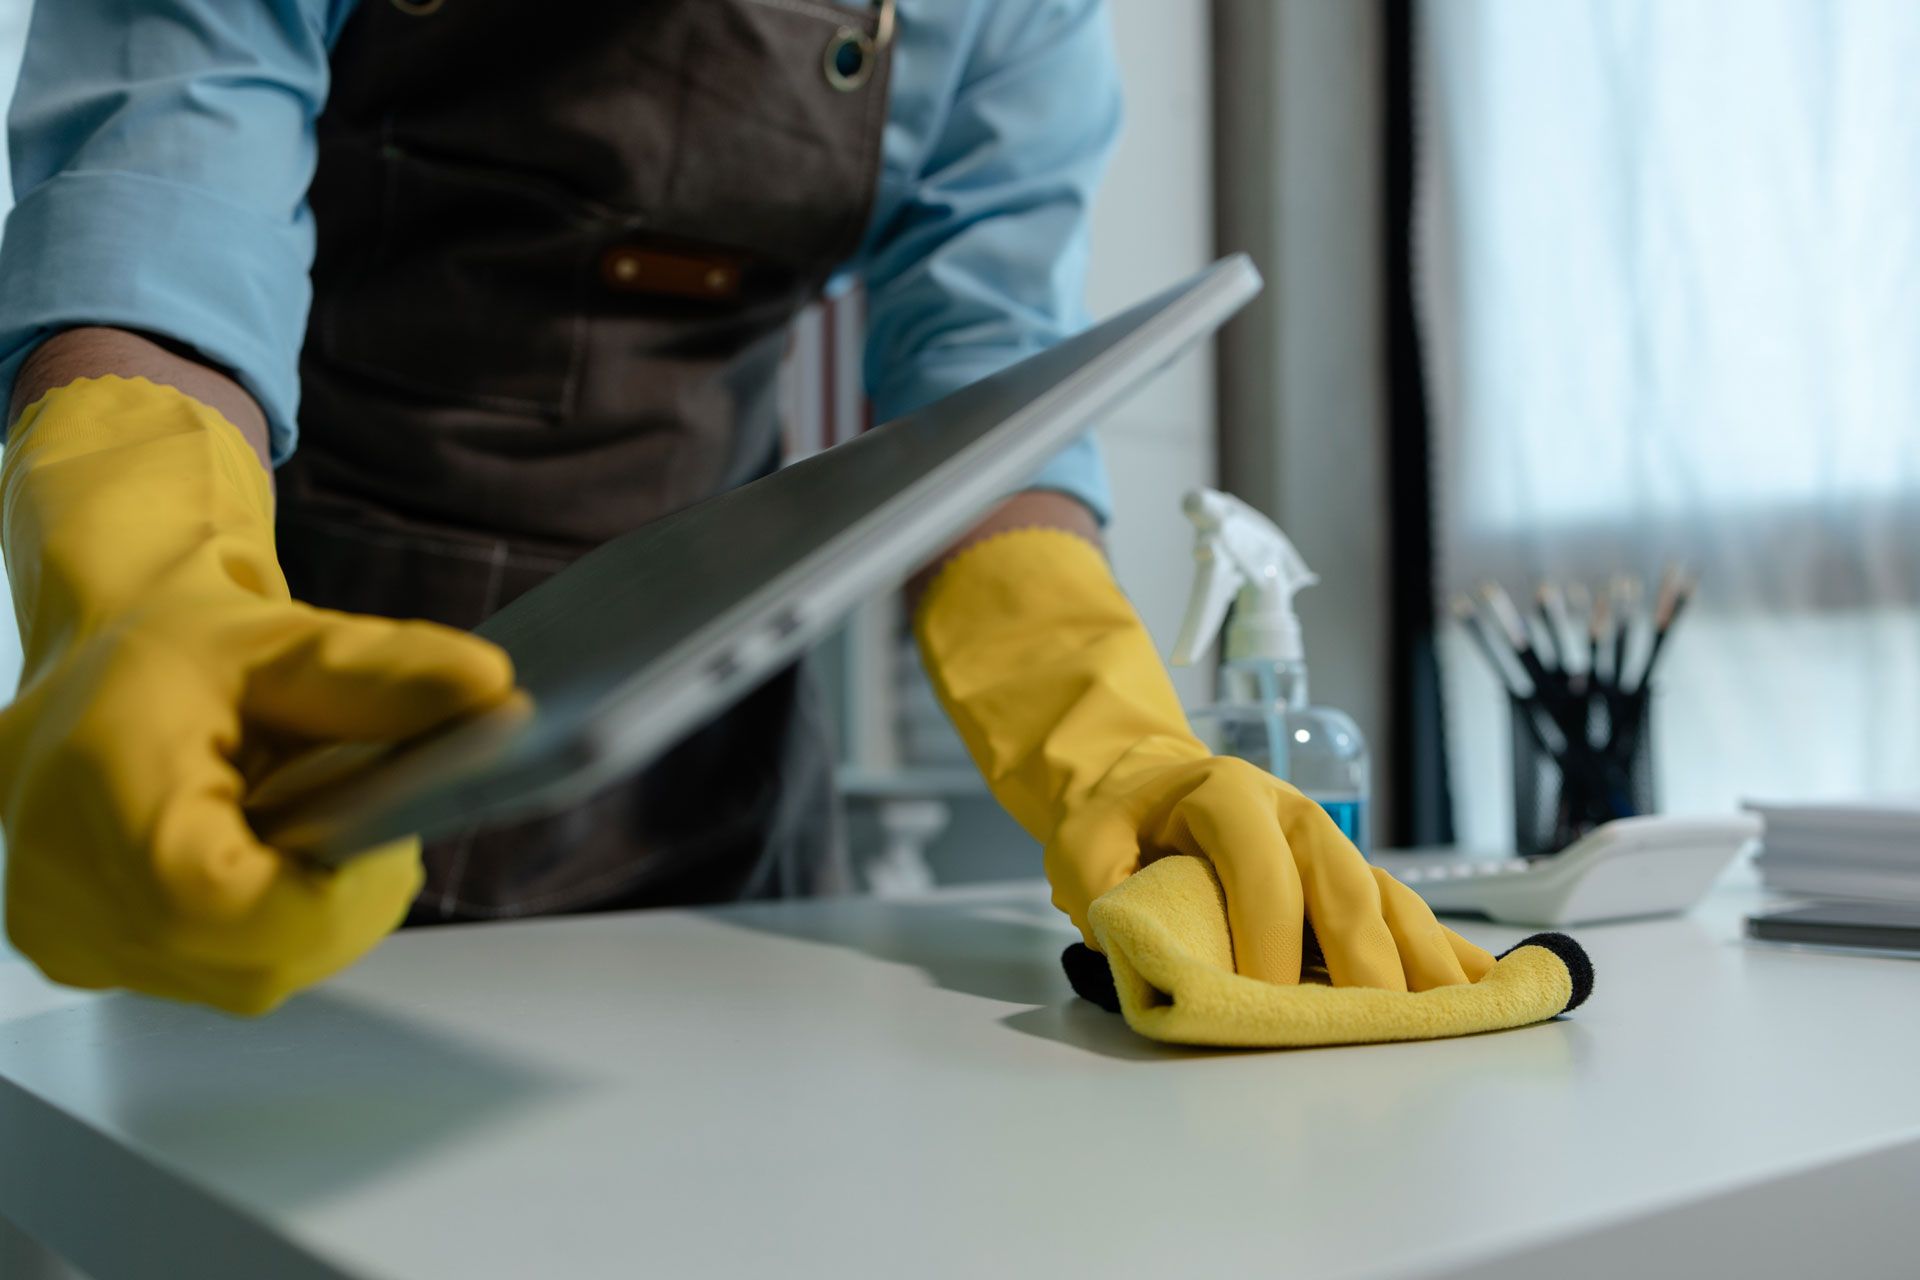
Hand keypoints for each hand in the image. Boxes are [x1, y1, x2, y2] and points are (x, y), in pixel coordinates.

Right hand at [0, 376, 511, 1012]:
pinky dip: (261, 924)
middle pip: (259, 957)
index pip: (238, 908)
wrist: (95, 663)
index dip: (340, 890)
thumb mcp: (284, 643)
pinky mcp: (88, 958)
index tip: (384, 834)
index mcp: (112, 804)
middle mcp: (74, 895)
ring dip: (303, 912)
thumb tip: (488, 693)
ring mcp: (76, 940)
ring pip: (245, 974)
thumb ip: (384, 675)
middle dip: (339, 897)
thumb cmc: (178, 650)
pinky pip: (212, 970)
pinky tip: (261, 856)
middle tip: (357, 819)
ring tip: (301, 827)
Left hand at [915, 526, 1490, 988]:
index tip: (1263, 1003)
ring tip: (1448, 1019)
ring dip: (1418, 961)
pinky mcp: (1347, 870)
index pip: (1264, 874)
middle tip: (1367, 1029)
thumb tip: (1154, 961)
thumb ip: (1109, 897)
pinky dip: (1440, 950)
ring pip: (1386, 898)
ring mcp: (1329, 840)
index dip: (1268, 942)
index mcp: (1228, 796)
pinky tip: (1478, 988)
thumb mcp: (1084, 847)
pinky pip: (1403, 910)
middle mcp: (1293, 812)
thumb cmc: (1114, 821)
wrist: (1139, 780)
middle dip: (1361, 963)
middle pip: (1343, 887)